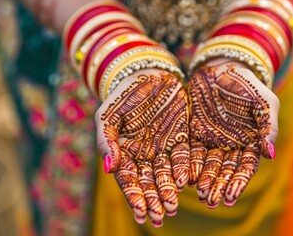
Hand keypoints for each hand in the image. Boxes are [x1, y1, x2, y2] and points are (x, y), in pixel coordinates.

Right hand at [95, 70, 189, 226]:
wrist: (148, 74)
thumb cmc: (123, 95)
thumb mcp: (108, 115)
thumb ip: (106, 141)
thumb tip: (109, 168)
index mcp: (125, 153)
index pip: (129, 180)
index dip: (135, 197)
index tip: (140, 212)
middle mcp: (145, 155)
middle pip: (149, 183)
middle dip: (154, 200)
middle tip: (160, 216)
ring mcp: (164, 148)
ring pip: (167, 174)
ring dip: (169, 191)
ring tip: (172, 207)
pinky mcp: (181, 138)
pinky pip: (184, 157)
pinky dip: (184, 169)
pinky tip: (186, 182)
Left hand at [187, 58, 278, 207]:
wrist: (221, 66)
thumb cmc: (247, 83)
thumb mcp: (263, 102)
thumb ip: (268, 126)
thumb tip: (271, 154)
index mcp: (249, 142)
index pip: (244, 167)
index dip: (238, 182)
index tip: (230, 197)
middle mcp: (230, 146)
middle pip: (224, 170)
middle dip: (218, 186)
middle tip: (211, 201)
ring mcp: (211, 140)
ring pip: (207, 165)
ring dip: (203, 180)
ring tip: (199, 194)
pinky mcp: (193, 133)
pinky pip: (190, 151)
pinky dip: (188, 164)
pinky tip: (184, 176)